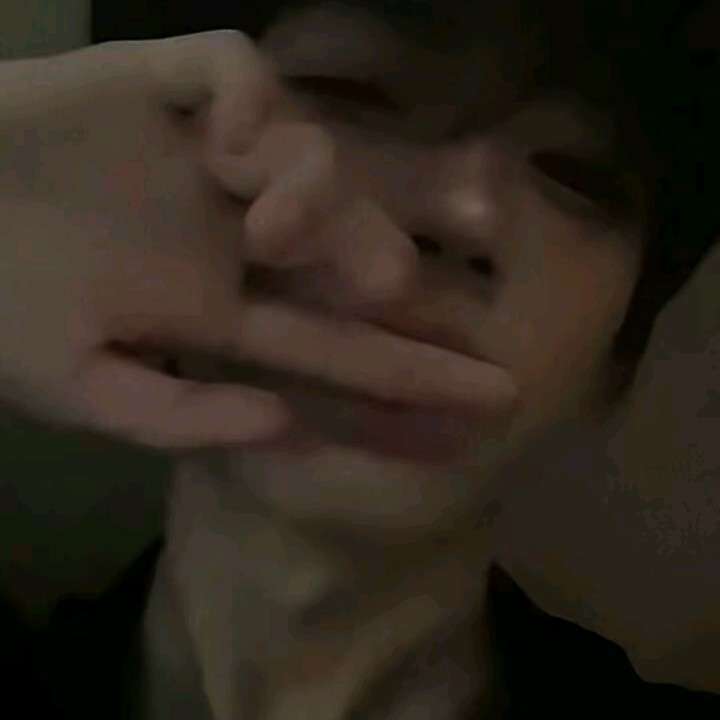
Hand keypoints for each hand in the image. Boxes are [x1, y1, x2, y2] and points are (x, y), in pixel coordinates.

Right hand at [0, 31, 515, 449]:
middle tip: (389, 282)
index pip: (341, 345)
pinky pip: (231, 75)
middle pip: (346, 242)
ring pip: (307, 155)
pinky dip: (247, 102)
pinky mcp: (154, 86)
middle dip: (382, 259)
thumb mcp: (81, 390)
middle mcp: (230, 232)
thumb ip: (179, 417)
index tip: (490, 395)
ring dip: (314, 191)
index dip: (415, 374)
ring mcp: (197, 158)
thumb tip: (288, 424)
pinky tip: (230, 140)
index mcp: (221, 306)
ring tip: (269, 225)